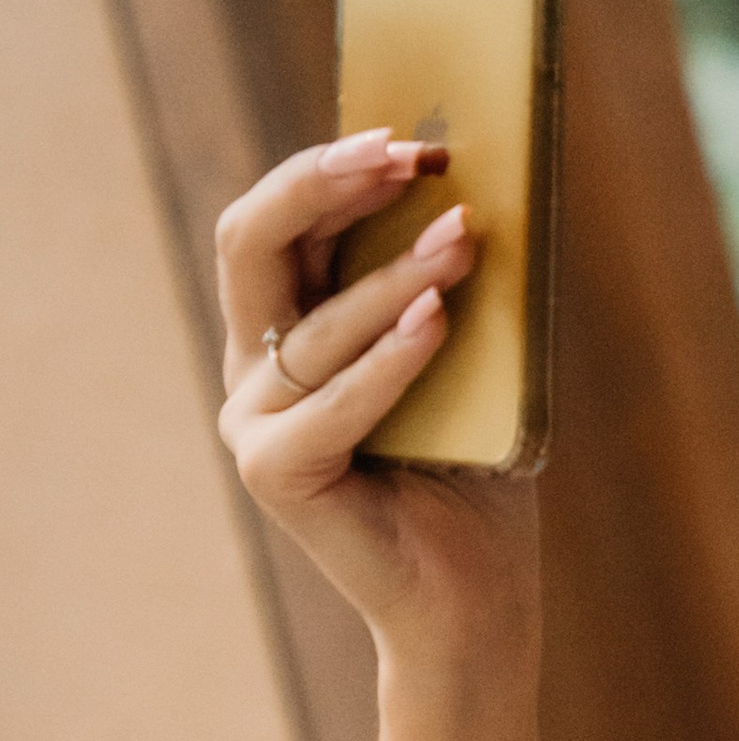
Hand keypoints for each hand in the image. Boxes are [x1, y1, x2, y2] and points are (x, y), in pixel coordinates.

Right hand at [215, 134, 540, 740]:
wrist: (478, 601)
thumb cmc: (476, 478)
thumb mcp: (469, 359)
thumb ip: (449, 284)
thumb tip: (479, 183)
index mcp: (288, 331)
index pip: (281, 221)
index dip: (337, 169)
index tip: (416, 139)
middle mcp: (256, 371)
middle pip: (255, 240)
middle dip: (328, 183)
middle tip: (407, 152)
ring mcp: (255, 423)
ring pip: (313, 322)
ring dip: (393, 272)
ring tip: (465, 240)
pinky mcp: (277, 474)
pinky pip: (332, 402)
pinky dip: (390, 359)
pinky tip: (439, 319)